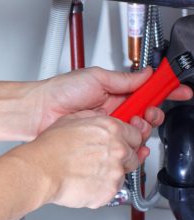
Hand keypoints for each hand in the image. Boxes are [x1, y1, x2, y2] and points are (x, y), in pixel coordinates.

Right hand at [15, 111, 148, 208]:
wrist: (41, 171)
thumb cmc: (50, 148)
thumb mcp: (71, 120)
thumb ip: (93, 118)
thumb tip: (99, 117)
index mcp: (111, 129)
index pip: (137, 134)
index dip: (129, 140)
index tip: (124, 144)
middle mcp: (118, 149)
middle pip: (134, 155)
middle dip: (122, 158)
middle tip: (102, 160)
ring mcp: (115, 171)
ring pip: (124, 174)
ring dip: (111, 174)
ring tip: (89, 172)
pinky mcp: (110, 191)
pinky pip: (112, 191)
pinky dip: (101, 189)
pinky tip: (86, 182)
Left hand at [31, 66, 192, 136]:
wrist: (39, 112)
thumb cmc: (60, 91)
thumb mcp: (96, 77)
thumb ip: (124, 79)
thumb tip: (147, 73)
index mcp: (116, 91)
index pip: (147, 90)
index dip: (165, 90)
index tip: (180, 90)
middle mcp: (115, 109)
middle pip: (148, 113)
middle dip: (154, 113)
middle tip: (146, 113)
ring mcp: (109, 126)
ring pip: (139, 131)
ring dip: (142, 128)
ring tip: (131, 124)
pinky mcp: (102, 141)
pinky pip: (125, 145)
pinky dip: (133, 145)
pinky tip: (132, 143)